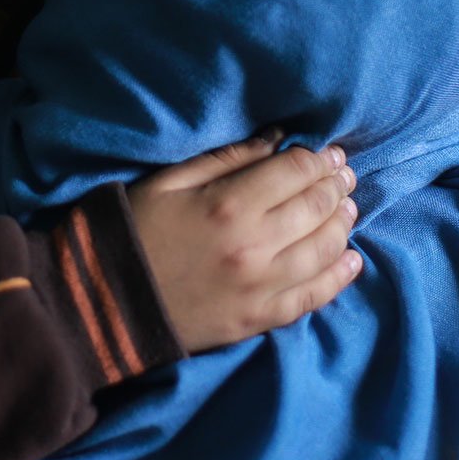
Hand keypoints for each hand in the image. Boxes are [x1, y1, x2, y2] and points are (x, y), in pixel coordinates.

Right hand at [128, 130, 361, 352]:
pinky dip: (339, 277)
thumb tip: (277, 140)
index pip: (297, 172)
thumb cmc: (135, 230)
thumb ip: (228, 158)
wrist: (106, 303)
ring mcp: (260, 287)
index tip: (328, 153)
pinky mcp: (258, 320)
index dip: (320, 159)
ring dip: (343, 224)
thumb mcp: (170, 180)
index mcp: (229, 204)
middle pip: (317, 207)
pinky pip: (314, 297)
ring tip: (347, 209)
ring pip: (325, 250)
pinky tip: (352, 259)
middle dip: (336, 186)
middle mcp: (254, 245)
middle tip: (343, 176)